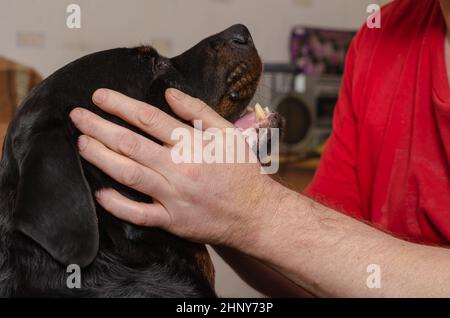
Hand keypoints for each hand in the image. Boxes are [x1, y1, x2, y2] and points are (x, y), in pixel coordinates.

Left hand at [69, 88, 280, 247]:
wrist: (255, 213)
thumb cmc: (242, 172)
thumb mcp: (228, 134)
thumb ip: (198, 111)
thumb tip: (169, 94)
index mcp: (192, 144)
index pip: (148, 118)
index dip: (119, 105)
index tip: (99, 97)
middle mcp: (179, 168)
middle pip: (130, 144)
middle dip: (99, 127)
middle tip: (77, 117)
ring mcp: (173, 196)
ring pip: (129, 175)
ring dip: (101, 158)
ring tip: (81, 144)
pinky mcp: (172, 220)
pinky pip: (139, 214)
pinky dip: (117, 204)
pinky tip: (99, 193)